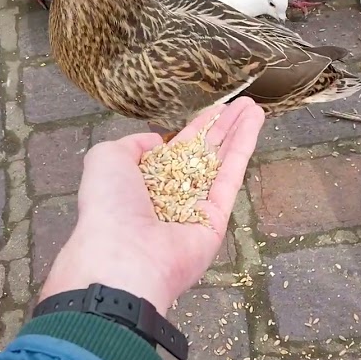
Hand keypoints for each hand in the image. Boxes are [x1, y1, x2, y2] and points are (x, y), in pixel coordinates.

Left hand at [40, 98, 265, 314]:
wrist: (126, 255)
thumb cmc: (109, 206)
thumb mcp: (105, 159)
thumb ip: (131, 145)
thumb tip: (158, 142)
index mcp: (142, 183)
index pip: (175, 151)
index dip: (195, 129)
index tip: (215, 110)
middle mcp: (170, 195)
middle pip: (202, 155)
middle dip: (222, 128)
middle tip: (242, 104)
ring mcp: (195, 208)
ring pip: (220, 163)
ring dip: (238, 133)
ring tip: (254, 107)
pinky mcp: (216, 220)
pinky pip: (230, 178)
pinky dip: (243, 149)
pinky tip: (254, 124)